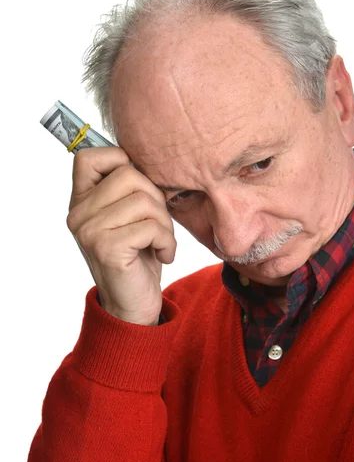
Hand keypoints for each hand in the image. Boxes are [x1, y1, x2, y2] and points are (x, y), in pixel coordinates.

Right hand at [66, 146, 175, 325]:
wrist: (132, 304)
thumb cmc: (137, 257)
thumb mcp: (129, 218)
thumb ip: (129, 191)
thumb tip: (149, 160)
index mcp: (81, 202)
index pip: (88, 157)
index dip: (119, 160)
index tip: (139, 188)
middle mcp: (78, 214)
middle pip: (129, 175)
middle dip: (156, 198)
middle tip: (158, 224)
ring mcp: (90, 232)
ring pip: (144, 201)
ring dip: (164, 224)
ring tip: (160, 242)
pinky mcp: (108, 249)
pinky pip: (151, 227)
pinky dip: (167, 242)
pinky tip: (164, 255)